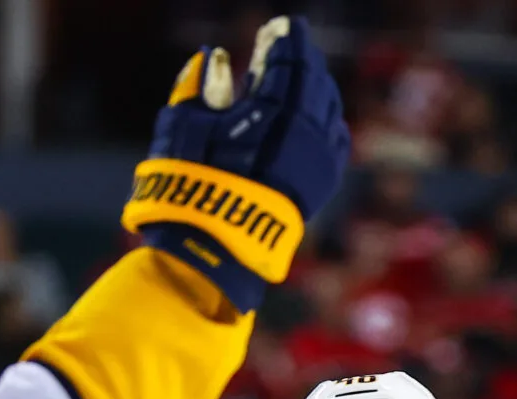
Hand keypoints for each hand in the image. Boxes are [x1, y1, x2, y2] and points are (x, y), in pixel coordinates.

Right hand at [120, 16, 349, 310]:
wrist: (212, 252)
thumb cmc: (189, 186)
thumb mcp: (183, 126)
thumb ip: (200, 85)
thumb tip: (214, 57)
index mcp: (276, 108)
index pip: (291, 57)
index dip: (285, 38)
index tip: (277, 27)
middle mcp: (306, 131)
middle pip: (314, 80)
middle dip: (301, 60)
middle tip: (286, 48)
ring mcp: (318, 160)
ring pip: (327, 108)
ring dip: (313, 89)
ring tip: (294, 81)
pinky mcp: (320, 186)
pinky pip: (333, 140)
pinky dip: (323, 120)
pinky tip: (310, 118)